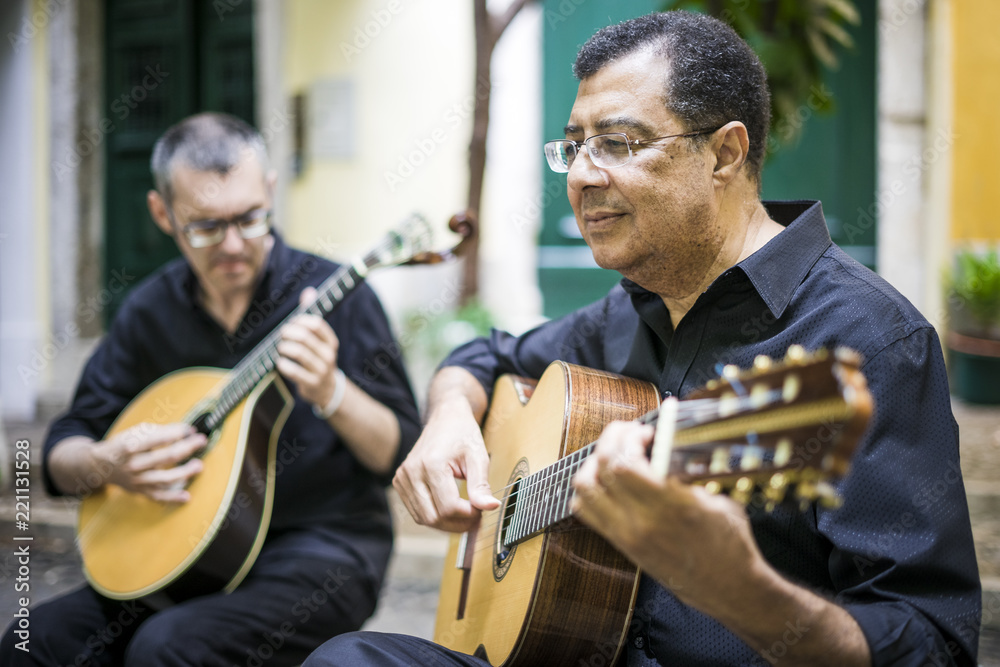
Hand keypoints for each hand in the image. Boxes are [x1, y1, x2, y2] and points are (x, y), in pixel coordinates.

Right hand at [98, 421, 206, 502]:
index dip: (176, 433)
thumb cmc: (124, 445)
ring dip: (185, 472)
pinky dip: (173, 498)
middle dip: (187, 448)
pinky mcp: (140, 491)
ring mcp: (137, 480)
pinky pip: (158, 496)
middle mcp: (133, 464)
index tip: (191, 430)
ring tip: (199, 465)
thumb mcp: (135, 432)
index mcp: (130, 445)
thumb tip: (188, 431)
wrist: (100, 466)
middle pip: (165, 457)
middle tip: (202, 441)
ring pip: (164, 479)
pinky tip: (186, 496)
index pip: (157, 439)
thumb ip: (160, 431)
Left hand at [276, 287, 340, 408]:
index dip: (300, 320)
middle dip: (288, 333)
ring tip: (281, 348)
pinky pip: (293, 371)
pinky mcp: (311, 383)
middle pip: (304, 337)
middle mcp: (329, 355)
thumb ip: (312, 315)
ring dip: (284, 347)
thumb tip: (309, 291)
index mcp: (331, 342)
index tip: (292, 322)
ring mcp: (321, 370)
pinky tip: (280, 362)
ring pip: (298, 352)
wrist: (325, 390)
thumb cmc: (317, 358)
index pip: (317, 324)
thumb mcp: (319, 339)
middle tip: (282, 334)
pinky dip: (283, 364)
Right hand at [393, 396, 499, 532]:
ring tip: (465, 514)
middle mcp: (411, 472)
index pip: (449, 507)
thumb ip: (481, 484)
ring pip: (423, 518)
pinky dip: (434, 516)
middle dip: (458, 523)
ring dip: (446, 523)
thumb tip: (490, 507)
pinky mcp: (400, 482)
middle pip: (434, 517)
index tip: (482, 510)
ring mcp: (402, 477)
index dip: (469, 515)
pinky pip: (416, 511)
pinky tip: (450, 509)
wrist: (445, 417)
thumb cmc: (463, 434)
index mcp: (431, 464)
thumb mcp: (478, 456)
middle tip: (476, 517)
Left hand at [571, 421, 763, 616]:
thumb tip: (665, 442)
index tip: (646, 432)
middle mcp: (642, 521)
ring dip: (595, 462)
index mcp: (670, 506)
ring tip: (615, 454)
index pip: (625, 462)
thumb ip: (686, 472)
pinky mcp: (621, 544)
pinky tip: (608, 480)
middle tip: (630, 434)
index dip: (630, 437)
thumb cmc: (729, 543)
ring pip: (585, 487)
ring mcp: (626, 534)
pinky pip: (585, 510)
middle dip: (612, 439)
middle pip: (602, 467)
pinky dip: (588, 489)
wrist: (727, 588)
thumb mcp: (717, 498)